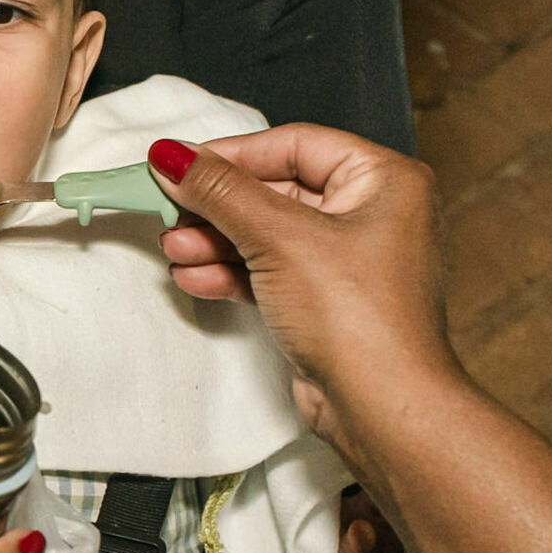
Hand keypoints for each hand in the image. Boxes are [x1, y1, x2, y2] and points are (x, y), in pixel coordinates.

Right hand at [148, 127, 457, 440]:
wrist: (381, 406)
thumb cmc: (359, 317)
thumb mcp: (277, 237)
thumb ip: (219, 191)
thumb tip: (171, 155)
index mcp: (383, 181)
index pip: (294, 145)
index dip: (232, 154)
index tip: (178, 164)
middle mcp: (371, 215)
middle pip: (275, 191)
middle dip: (216, 206)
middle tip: (168, 210)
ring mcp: (348, 262)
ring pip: (266, 234)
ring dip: (215, 241)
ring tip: (175, 249)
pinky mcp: (325, 302)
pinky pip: (269, 272)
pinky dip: (231, 272)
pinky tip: (196, 278)